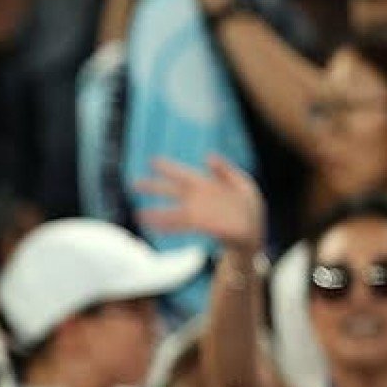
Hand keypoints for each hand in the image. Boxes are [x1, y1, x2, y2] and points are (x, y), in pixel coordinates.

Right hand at [134, 154, 265, 253]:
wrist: (253, 230)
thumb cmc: (248, 206)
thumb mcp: (242, 183)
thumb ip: (225, 170)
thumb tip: (207, 156)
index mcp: (204, 184)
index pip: (182, 173)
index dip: (167, 168)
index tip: (152, 161)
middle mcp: (196, 198)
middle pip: (170, 191)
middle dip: (153, 187)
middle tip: (134, 184)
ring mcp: (196, 213)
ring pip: (170, 212)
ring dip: (154, 214)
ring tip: (138, 215)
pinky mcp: (199, 226)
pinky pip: (179, 226)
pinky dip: (166, 227)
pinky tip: (154, 228)